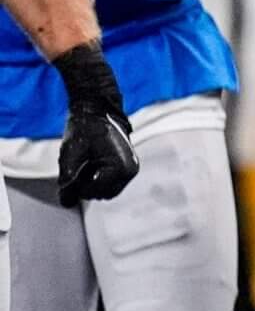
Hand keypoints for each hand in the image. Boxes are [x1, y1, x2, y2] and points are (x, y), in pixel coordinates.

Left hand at [51, 42, 134, 204]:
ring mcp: (132, 168)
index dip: (78, 186)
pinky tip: (92, 164)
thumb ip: (68, 180)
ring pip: (109, 190)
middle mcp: (130, 170)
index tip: (71, 171)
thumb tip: (66, 201)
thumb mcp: (70, 155)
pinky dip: (100, 178)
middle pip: (104, 194)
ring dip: (94, 183)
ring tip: (85, 164)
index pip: (95, 192)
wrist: (98, 109)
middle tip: (77, 168)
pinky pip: (113, 182)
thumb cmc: (84, 128)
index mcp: (120, 168)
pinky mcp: (129, 165)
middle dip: (87, 186)